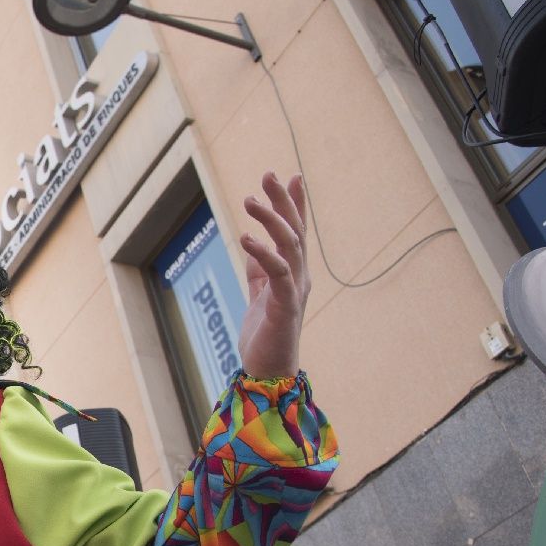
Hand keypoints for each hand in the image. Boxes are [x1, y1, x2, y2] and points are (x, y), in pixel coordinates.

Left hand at [237, 171, 310, 380]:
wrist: (268, 371)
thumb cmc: (265, 336)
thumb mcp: (258, 295)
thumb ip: (258, 271)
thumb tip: (252, 244)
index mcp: (293, 274)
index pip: (296, 232)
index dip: (294, 204)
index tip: (291, 177)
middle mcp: (299, 277)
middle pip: (295, 231)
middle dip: (283, 201)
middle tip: (269, 174)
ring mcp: (294, 290)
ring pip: (289, 246)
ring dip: (271, 220)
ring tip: (249, 200)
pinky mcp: (285, 306)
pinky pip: (277, 273)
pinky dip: (262, 253)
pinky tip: (246, 238)